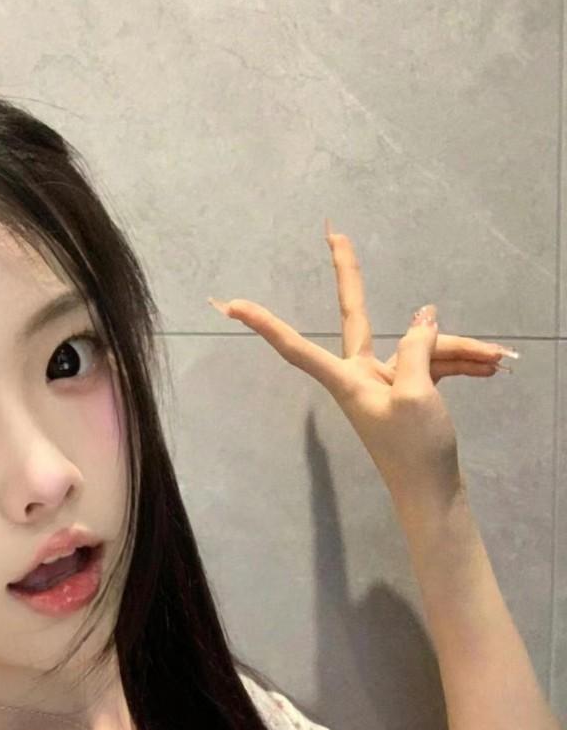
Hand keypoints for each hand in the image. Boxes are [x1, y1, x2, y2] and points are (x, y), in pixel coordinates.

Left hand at [208, 220, 515, 503]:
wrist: (433, 497)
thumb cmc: (415, 450)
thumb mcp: (419, 393)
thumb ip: (418, 347)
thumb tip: (423, 316)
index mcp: (348, 380)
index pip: (297, 346)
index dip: (265, 324)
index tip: (232, 305)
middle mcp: (361, 377)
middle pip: (359, 316)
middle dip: (351, 275)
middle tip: (334, 232)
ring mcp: (386, 383)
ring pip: (420, 347)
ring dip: (459, 349)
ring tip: (497, 362)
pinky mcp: (409, 392)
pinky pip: (434, 365)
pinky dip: (462, 364)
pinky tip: (490, 367)